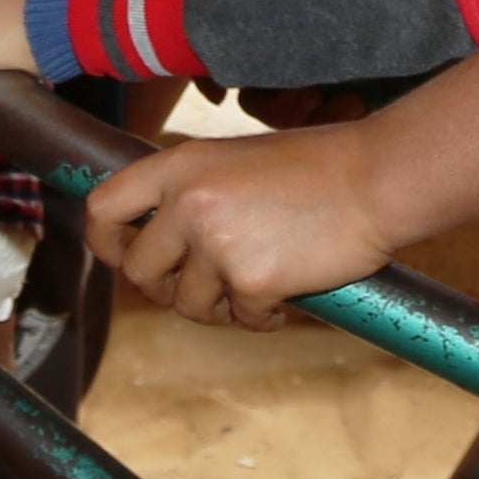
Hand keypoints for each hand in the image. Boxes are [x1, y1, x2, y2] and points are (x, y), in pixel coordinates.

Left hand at [85, 123, 397, 327]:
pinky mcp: (251, 280)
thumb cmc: (315, 168)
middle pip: (139, 271)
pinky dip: (261, 318)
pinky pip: (240, 318)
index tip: (125, 256)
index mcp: (179, 166)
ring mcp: (217, 243)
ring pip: (188, 305)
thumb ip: (192, 193)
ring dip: (219, 307)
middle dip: (167, 289)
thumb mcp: (233, 161)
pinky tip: (285, 298)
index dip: (107, 242)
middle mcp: (188, 203)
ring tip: (254, 288)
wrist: (375, 180)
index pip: (103, 208)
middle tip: (204, 287)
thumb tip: (160, 238)